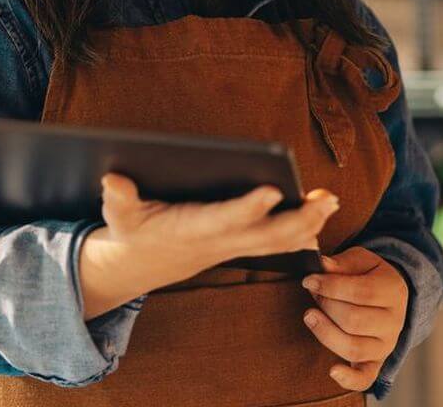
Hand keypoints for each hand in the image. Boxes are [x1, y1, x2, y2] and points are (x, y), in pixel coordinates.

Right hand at [99, 173, 339, 269]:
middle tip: (327, 198)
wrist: (141, 264)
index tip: (275, 190)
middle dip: (299, 219)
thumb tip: (112, 179)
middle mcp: (219, 242)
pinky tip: (320, 218)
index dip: (250, 207)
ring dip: (308, 224)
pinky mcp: (239, 246)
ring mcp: (232, 247)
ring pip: (278, 241)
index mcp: (192, 229)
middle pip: (266, 236)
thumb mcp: (118, 215)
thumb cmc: (133, 230)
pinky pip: (276, 244)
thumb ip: (118, 197)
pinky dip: (301, 233)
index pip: (225, 218)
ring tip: (330, 201)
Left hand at [300, 246, 408, 391]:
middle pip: (354, 320)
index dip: (330, 286)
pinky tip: (332, 370)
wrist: (391, 296)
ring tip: (310, 316)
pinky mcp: (376, 362)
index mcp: (393, 291)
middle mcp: (393, 322)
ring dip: (325, 332)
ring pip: (353, 347)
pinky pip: (365, 378)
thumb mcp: (362, 261)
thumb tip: (322, 265)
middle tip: (313, 294)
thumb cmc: (371, 276)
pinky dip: (349, 379)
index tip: (308, 280)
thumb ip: (342, 263)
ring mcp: (386, 345)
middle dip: (326, 305)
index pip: (360, 292)